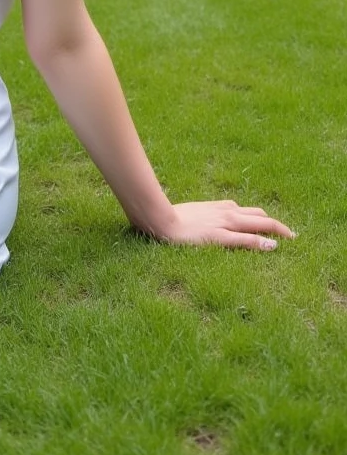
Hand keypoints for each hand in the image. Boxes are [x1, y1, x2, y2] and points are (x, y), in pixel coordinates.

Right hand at [155, 200, 295, 249]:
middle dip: (279, 226)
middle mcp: (228, 212)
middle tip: (292, 236)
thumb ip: (210, 213)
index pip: (250, 211)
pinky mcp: (220, 237)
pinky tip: (273, 247)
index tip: (275, 228)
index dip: (265, 219)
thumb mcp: (197, 212)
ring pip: (259, 224)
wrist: (162, 219)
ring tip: (290, 241)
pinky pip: (246, 239)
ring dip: (277, 231)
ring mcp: (226, 224)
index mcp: (222, 207)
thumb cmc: (175, 217)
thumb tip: (217, 217)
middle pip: (261, 216)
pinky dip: (261, 242)